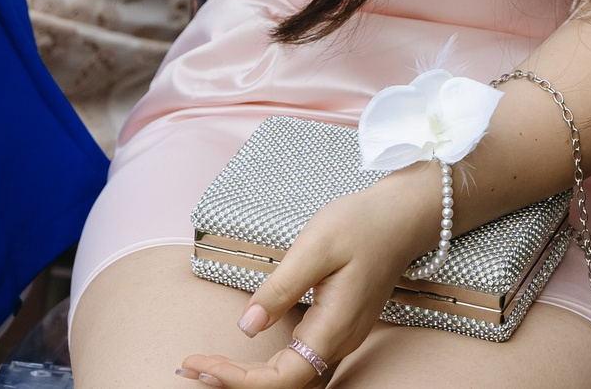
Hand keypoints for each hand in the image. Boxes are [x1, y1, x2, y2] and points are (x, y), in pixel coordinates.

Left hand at [180, 168, 438, 386]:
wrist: (402, 217)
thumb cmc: (361, 225)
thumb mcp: (316, 246)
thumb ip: (280, 288)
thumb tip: (247, 327)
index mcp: (332, 328)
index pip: (279, 379)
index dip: (236, 380)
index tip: (197, 365)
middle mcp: (338, 342)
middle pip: (282, 384)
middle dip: (233, 382)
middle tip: (188, 368)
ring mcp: (339, 337)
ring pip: (289, 376)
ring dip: (246, 377)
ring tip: (204, 366)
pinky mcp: (334, 328)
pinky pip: (297, 360)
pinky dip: (263, 365)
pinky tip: (241, 354)